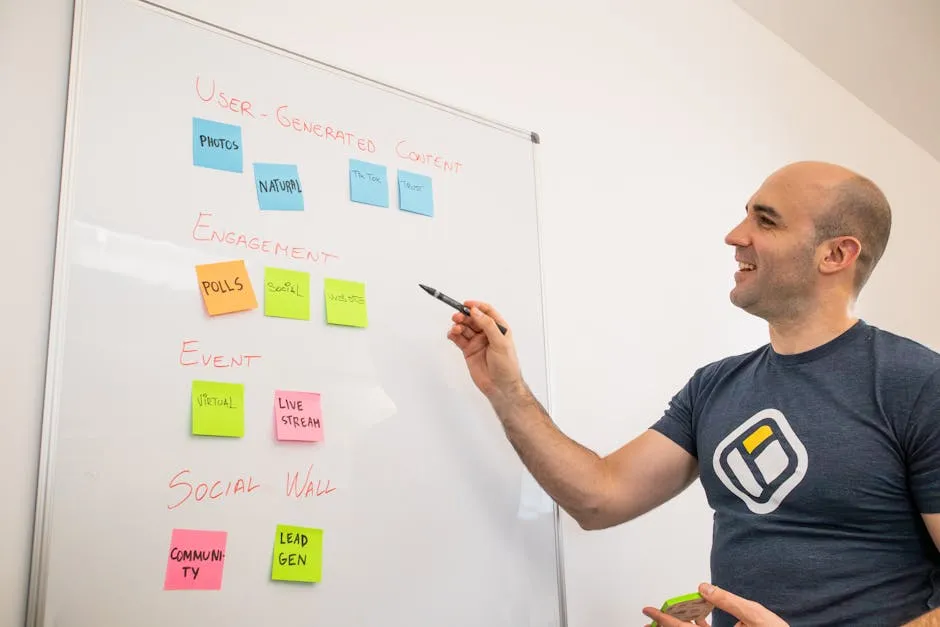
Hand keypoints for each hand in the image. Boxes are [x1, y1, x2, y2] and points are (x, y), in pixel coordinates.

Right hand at [446, 301, 524, 402]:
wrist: (500, 386)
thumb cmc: (507, 366)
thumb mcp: (500, 343)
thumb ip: (488, 325)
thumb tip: (476, 311)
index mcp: (499, 329)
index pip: (487, 311)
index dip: (477, 306)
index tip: (467, 304)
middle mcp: (487, 334)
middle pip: (473, 318)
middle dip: (464, 315)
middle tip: (458, 317)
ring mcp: (477, 342)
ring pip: (465, 328)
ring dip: (458, 325)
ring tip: (456, 328)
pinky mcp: (469, 350)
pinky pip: (459, 339)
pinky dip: (453, 335)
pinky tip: (452, 334)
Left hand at [642, 583, 787, 626]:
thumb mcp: (756, 615)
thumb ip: (729, 601)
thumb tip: (704, 588)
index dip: (663, 618)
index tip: (648, 610)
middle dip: (667, 623)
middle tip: (651, 614)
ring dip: (682, 623)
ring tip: (668, 612)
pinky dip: (699, 625)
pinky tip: (696, 615)